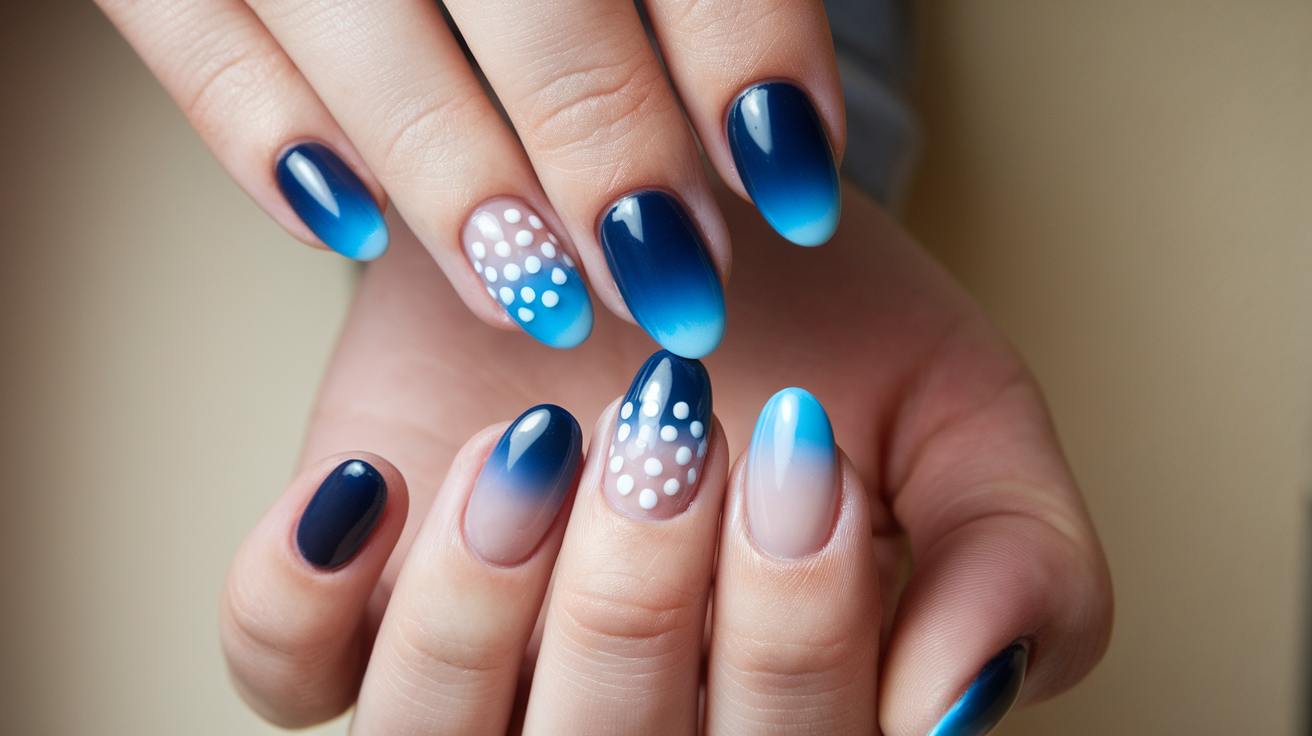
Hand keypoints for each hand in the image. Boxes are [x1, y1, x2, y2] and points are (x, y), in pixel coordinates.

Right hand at [96, 0, 845, 355]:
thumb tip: (773, 124)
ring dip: (456, 180)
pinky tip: (342, 233)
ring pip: (358, 24)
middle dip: (609, 151)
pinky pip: (190, 32)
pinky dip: (260, 133)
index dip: (744, 56)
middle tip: (672, 283)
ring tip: (531, 297)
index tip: (794, 185)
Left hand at [221, 182, 1111, 733]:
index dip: (798, 641)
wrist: (664, 212)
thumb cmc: (813, 321)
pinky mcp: (344, 595)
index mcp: (781, 704)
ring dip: (489, 598)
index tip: (803, 451)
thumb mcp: (962, 413)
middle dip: (647, 601)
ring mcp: (468, 670)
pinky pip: (285, 668)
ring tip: (545, 435)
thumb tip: (959, 700)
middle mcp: (620, 716)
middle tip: (681, 420)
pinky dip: (313, 591)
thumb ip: (1017, 560)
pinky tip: (385, 481)